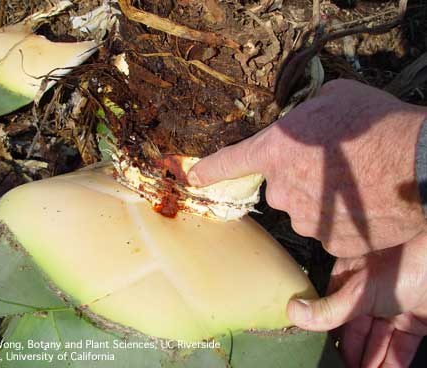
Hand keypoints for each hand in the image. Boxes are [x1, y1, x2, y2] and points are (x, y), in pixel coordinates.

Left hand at [188, 79, 426, 256]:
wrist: (420, 162)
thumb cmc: (376, 124)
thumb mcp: (334, 98)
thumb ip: (305, 113)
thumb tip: (304, 120)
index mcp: (275, 150)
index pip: (229, 163)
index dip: (209, 171)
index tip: (193, 178)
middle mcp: (283, 189)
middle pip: (278, 190)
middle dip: (297, 181)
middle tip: (330, 168)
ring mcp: (306, 219)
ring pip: (305, 211)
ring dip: (322, 200)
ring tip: (354, 184)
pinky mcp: (331, 241)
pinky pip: (328, 230)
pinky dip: (341, 220)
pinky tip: (361, 204)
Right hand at [287, 232, 426, 367]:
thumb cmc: (399, 264)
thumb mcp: (358, 290)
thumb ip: (328, 309)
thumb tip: (292, 312)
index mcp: (347, 282)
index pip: (331, 315)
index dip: (327, 337)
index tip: (319, 356)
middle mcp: (367, 296)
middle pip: (355, 332)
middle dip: (351, 355)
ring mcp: (392, 308)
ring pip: (378, 342)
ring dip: (371, 363)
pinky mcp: (414, 320)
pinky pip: (400, 346)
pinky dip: (393, 362)